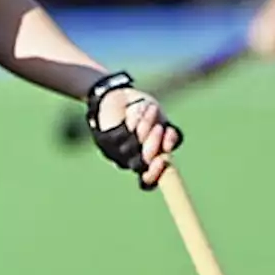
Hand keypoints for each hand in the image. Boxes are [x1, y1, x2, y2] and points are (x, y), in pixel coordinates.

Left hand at [85, 71, 182, 189]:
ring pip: (132, 148)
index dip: (155, 174)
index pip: (148, 181)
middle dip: (152, 145)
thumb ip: (170, 136)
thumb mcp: (163, 121)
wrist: (121, 93)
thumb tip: (168, 148)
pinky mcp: (104, 139)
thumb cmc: (145, 111)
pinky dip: (134, 120)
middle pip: (141, 164)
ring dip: (145, 128)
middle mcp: (130, 160)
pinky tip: (137, 110)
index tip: (163, 160)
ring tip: (150, 111)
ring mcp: (116, 151)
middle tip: (158, 129)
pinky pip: (121, 135)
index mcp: (147, 162)